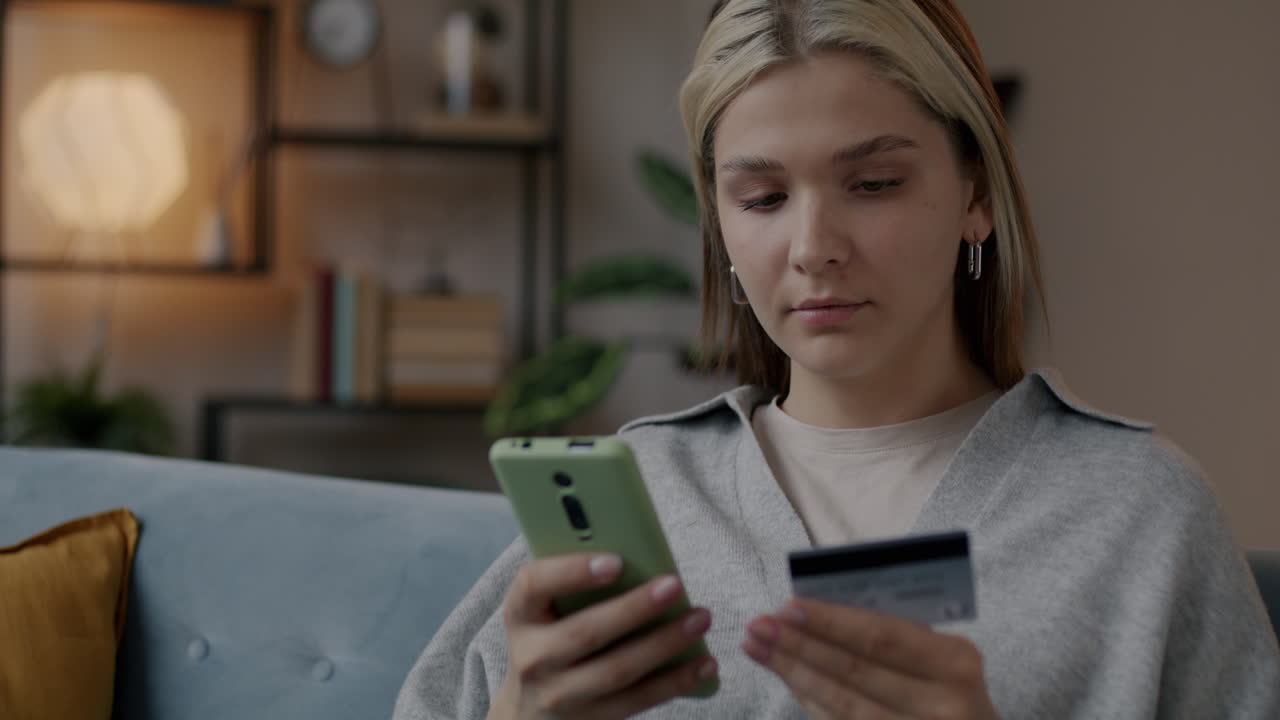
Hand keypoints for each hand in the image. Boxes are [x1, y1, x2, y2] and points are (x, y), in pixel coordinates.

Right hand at [489, 553, 717, 719]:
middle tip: (675, 584)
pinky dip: (676, 681)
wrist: (528, 710)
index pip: (534, 585)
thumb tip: (638, 556)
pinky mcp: (592, 719)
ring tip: (699, 619)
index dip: (572, 571)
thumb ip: (574, 583)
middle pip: (586, 632)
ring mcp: (560, 694)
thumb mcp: (544, 610)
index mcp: (520, 615)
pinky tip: (704, 662)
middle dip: (635, 608)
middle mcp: (534, 657)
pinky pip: (638, 699)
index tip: (615, 561)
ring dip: (664, 643)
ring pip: (618, 669)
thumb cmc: (549, 637)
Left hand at [742, 598, 998, 719]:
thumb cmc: (951, 684)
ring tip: (756, 647)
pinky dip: (809, 698)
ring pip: (841, 703)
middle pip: (854, 671)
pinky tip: (785, 676)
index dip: (830, 623)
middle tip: (757, 625)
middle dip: (798, 646)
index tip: (787, 606)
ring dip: (792, 672)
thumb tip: (816, 609)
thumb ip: (894, 632)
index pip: (881, 637)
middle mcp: (940, 706)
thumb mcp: (942, 653)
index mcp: (955, 662)